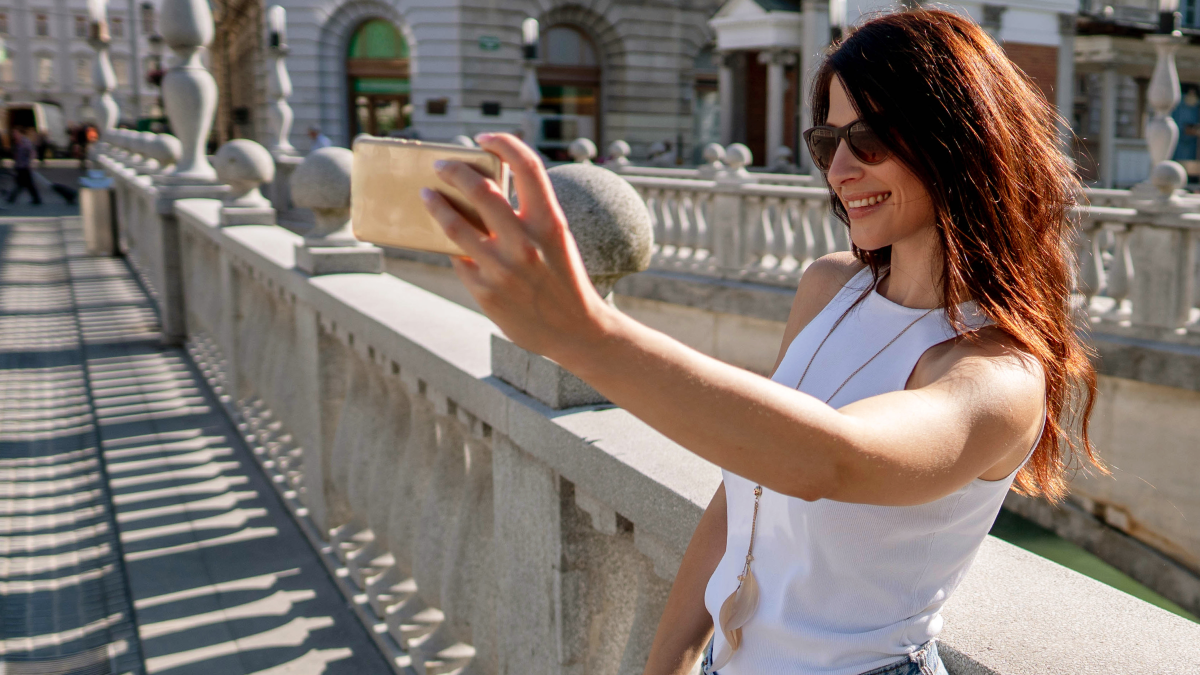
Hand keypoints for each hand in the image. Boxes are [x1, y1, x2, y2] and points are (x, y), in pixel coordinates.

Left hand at [420, 133, 613, 360]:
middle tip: (442, 166)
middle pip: (479, 189)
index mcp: (550, 222)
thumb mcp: (557, 240)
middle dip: (453, 170)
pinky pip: (458, 258)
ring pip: (455, 223)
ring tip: (426, 195)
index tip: (484, 138)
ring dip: (435, 203)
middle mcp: (525, 242)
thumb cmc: (564, 279)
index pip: (528, 165)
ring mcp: (502, 268)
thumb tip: (485, 190)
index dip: (503, 143)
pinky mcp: (485, 290)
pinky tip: (448, 242)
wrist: (575, 330)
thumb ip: (529, 215)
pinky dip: (453, 247)